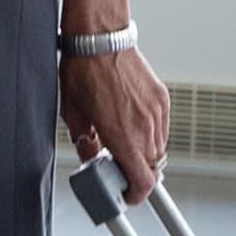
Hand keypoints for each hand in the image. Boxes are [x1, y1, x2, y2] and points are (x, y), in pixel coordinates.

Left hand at [65, 47, 169, 202]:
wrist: (101, 40)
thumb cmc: (83, 72)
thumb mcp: (73, 113)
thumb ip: (85, 141)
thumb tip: (90, 155)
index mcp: (122, 136)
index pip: (143, 181)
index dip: (136, 194)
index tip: (127, 195)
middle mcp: (145, 127)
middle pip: (152, 167)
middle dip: (136, 171)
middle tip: (118, 165)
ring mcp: (157, 112)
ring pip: (159, 147)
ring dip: (144, 151)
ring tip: (123, 140)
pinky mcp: (162, 98)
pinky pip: (162, 126)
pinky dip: (151, 131)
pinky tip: (131, 121)